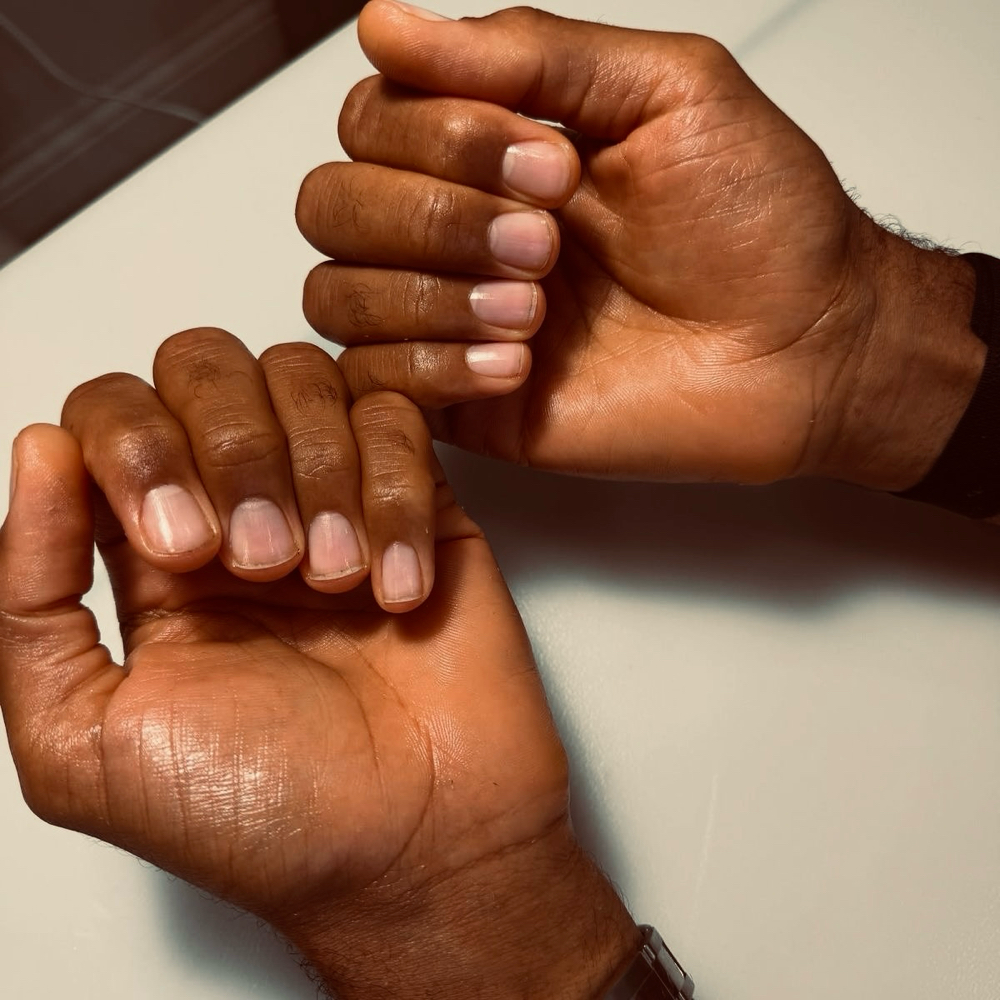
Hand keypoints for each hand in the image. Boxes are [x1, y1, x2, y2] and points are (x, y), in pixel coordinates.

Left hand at [0, 330, 636, 997]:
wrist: (416, 848)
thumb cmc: (264, 815)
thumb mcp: (85, 741)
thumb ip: (32, 600)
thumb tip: (40, 450)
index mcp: (148, 556)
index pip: (112, 413)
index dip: (136, 447)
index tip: (179, 546)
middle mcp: (238, 506)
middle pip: (206, 366)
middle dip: (230, 447)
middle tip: (258, 562)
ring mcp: (333, 497)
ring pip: (304, 375)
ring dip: (317, 474)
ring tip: (332, 581)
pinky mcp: (420, 503)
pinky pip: (398, 421)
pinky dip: (394, 495)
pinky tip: (393, 590)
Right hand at [297, 2, 980, 489]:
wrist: (804, 348)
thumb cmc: (757, 222)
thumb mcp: (665, 89)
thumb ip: (528, 48)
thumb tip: (385, 20)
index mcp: (495, 150)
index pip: (372, 120)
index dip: (439, 137)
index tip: (555, 164)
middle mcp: (459, 231)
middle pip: (330, 205)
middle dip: (431, 217)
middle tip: (543, 240)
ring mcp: (455, 320)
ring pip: (336, 294)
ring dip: (432, 295)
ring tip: (540, 311)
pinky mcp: (469, 403)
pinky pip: (378, 385)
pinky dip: (433, 367)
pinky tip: (521, 364)